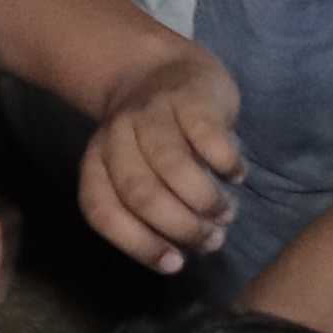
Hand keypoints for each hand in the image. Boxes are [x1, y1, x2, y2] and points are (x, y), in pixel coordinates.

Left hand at [70, 45, 245, 274]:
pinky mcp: (189, 98)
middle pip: (140, 192)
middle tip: (212, 239)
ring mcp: (152, 114)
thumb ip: (153, 210)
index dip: (138, 243)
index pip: (102, 210)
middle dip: (181, 227)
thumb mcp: (140, 171)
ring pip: (172, 166)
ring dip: (206, 201)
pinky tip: (235, 174)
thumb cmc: (155, 138)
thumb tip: (189, 254)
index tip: (175, 263)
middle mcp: (117, 136)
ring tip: (225, 213)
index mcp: (98, 162)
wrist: (163, 68)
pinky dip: (225, 164)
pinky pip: (207, 137)